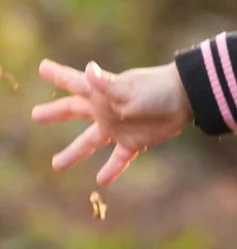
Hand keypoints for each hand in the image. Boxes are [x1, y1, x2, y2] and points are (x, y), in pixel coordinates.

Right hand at [31, 58, 192, 185]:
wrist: (188, 99)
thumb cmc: (158, 89)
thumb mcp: (128, 89)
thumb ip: (106, 84)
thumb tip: (88, 69)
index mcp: (102, 93)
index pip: (74, 82)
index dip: (58, 75)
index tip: (43, 67)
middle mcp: (106, 109)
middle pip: (74, 111)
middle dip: (55, 113)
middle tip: (36, 114)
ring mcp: (119, 126)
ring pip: (91, 141)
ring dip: (74, 152)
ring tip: (57, 164)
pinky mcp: (135, 141)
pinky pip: (120, 158)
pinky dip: (111, 168)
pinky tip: (101, 181)